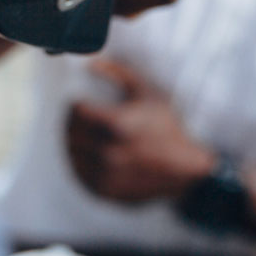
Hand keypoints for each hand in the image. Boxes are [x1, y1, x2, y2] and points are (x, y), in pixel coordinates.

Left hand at [66, 59, 213, 202]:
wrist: (185, 172)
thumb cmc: (167, 129)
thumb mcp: (148, 93)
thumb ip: (118, 73)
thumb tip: (90, 64)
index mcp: (118, 126)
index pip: (76, 111)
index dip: (76, 104)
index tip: (81, 102)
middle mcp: (109, 152)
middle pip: (70, 132)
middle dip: (71, 121)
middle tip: (80, 118)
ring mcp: (105, 175)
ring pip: (71, 153)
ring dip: (73, 141)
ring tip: (84, 134)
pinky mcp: (104, 191)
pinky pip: (77, 173)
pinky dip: (79, 161)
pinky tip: (89, 153)